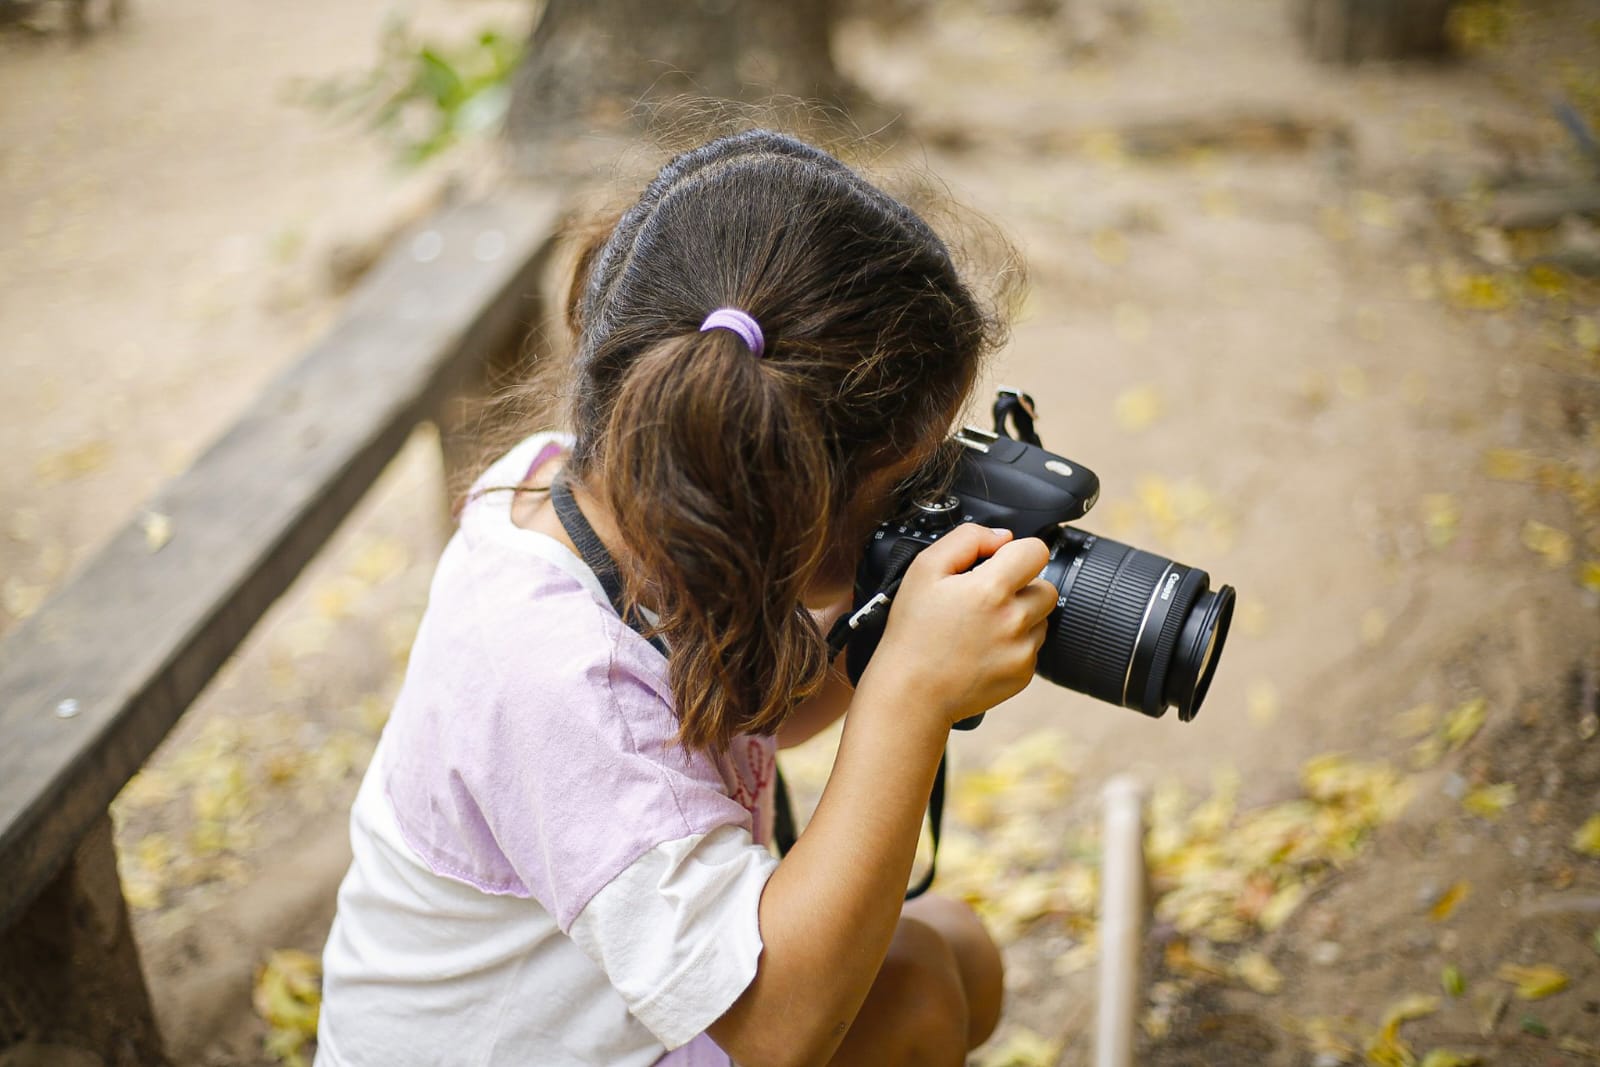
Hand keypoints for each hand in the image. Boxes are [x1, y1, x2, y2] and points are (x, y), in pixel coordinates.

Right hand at [856, 525, 1055, 728]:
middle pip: (1046, 587)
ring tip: (982, 627)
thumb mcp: (924, 569)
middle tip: (987, 599)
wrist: (911, 693)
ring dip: (1021, 617)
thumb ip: (967, 539)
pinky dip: (1014, 646)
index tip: (999, 564)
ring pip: (1041, 619)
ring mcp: (1022, 650)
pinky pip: (1033, 648)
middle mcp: (1014, 620)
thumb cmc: (912, 632)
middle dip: (1022, 587)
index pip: (1036, 551)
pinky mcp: (1023, 674)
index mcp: (991, 589)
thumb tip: (1002, 537)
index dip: (1016, 553)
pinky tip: (983, 649)